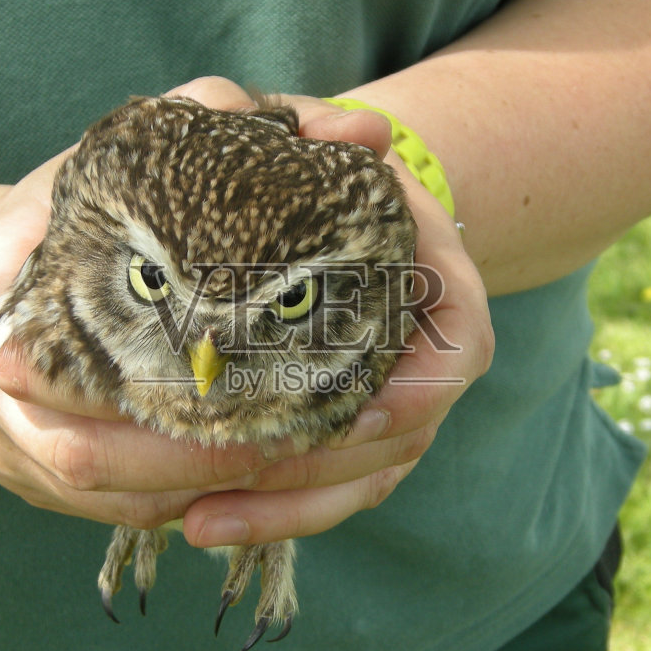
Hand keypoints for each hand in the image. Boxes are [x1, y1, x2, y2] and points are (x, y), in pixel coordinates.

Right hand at [0, 150, 279, 528]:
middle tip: (286, 440)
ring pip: (96, 493)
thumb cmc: (81, 201)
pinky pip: (101, 511)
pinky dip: (172, 503)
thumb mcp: (143, 142)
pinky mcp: (22, 476)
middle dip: (189, 457)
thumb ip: (237, 121)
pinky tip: (241, 485)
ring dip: (188, 491)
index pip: (61, 352)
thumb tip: (364, 138)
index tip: (248, 381)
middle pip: (83, 451)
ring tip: (278, 466)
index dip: (156, 386)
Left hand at [161, 77, 494, 549]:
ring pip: (353, 483)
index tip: (366, 407)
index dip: (423, 389)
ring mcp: (383, 415)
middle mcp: (420, 365)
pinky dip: (264, 518)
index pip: (460, 351)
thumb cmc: (318, 176)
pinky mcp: (337, 446)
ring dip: (282, 511)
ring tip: (197, 522)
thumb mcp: (317, 139)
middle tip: (241, 472)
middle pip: (395, 441)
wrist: (315, 214)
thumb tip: (356, 133)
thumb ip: (320, 125)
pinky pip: (317, 497)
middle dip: (322, 466)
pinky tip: (191, 525)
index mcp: (439, 291)